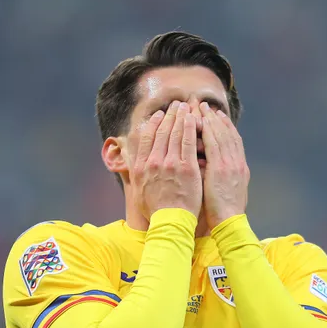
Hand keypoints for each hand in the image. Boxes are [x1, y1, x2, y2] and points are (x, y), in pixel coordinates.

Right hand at [132, 101, 202, 218]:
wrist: (170, 222)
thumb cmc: (156, 210)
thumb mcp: (138, 191)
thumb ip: (137, 174)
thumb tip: (132, 163)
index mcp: (141, 167)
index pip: (146, 137)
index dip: (154, 123)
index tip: (160, 115)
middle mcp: (153, 162)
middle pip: (162, 131)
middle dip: (170, 115)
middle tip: (176, 105)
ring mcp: (171, 164)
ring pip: (175, 133)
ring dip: (181, 117)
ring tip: (186, 107)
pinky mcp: (187, 168)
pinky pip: (189, 142)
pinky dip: (191, 128)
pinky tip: (194, 119)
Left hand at [199, 102, 249, 227]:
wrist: (229, 221)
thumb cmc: (224, 212)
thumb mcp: (226, 191)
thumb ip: (219, 177)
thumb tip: (207, 168)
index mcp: (241, 169)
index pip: (234, 142)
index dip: (226, 128)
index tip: (219, 117)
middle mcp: (237, 163)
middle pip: (228, 134)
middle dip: (218, 119)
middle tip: (209, 107)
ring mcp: (230, 164)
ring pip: (221, 135)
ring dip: (212, 119)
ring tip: (203, 108)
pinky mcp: (221, 167)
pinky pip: (214, 142)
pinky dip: (208, 129)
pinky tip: (201, 120)